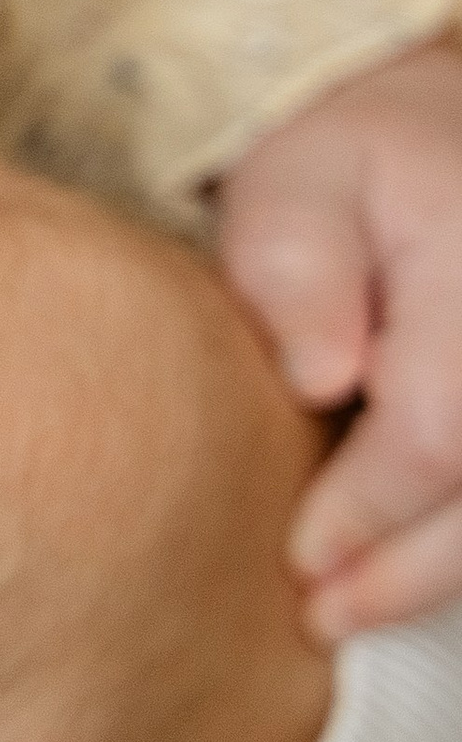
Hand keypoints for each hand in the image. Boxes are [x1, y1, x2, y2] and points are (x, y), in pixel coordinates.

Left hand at [221, 35, 461, 635]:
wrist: (437, 126)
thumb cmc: (349, 161)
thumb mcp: (295, 187)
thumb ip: (299, 274)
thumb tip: (321, 378)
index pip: (441, 428)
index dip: (371, 507)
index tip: (299, 553)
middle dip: (414, 567)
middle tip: (325, 615)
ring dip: (450, 567)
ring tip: (360, 607)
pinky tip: (415, 565)